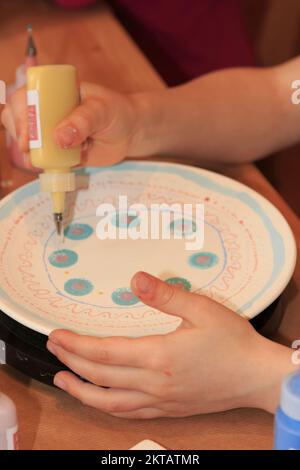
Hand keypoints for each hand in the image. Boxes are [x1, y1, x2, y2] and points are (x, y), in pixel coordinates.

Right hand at [1, 83, 141, 165]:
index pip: (24, 98)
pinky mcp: (58, 152)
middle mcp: (46, 112)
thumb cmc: (115, 112)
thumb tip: (59, 138)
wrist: (130, 133)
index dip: (20, 115)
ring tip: (42, 160)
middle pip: (18, 120)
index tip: (28, 135)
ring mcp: (50, 133)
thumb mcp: (101, 110)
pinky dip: (43, 165)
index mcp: (53, 92)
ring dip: (30, 153)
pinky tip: (50, 167)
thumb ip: (82, 121)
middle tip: (30, 150)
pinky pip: (44, 160)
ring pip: (28, 142)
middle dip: (21, 135)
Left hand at [46, 271, 294, 418]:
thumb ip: (165, 295)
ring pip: (109, 402)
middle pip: (100, 377)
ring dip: (81, 392)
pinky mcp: (168, 409)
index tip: (56, 335)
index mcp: (159, 356)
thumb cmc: (232, 341)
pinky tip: (101, 399)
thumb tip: (136, 279)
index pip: (104, 353)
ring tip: (62, 379)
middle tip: (53, 349)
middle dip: (71, 361)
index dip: (75, 344)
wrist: (257, 376)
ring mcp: (160, 400)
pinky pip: (129, 412)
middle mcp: (154, 383)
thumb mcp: (202, 309)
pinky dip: (107, 406)